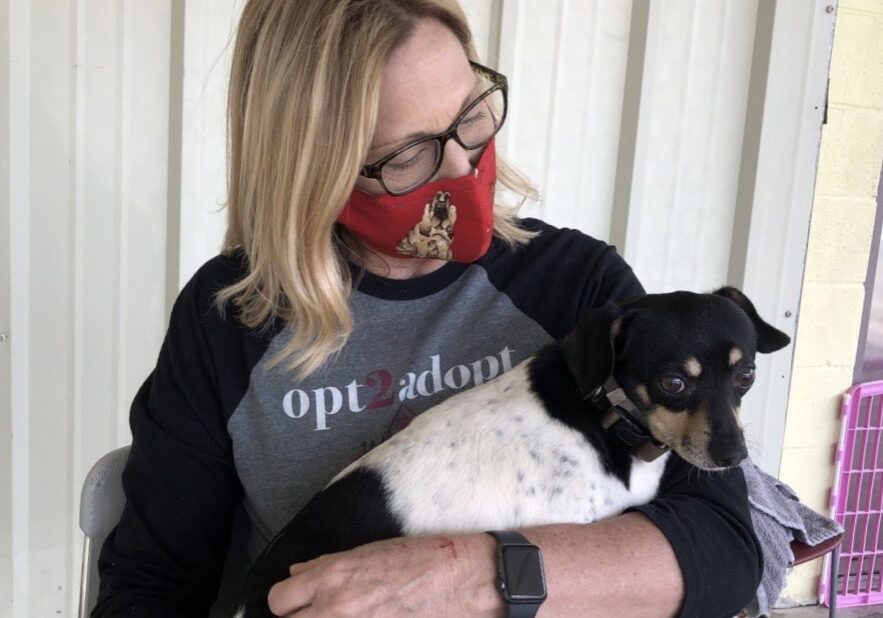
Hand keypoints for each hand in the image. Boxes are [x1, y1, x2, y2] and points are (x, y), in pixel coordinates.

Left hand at [266, 533, 502, 616]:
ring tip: (346, 617)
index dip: (290, 602)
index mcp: (332, 577)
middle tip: (321, 614)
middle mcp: (334, 608)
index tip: (300, 604)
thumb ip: (328, 566)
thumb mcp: (370, 552)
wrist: (464, 580)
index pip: (279, 600)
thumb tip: (300, 574)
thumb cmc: (422, 560)